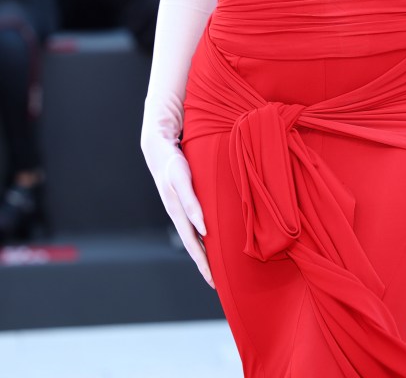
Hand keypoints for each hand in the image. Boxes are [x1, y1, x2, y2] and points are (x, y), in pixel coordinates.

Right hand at [141, 121, 214, 287]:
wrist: (159, 150)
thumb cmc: (173, 164)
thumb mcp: (182, 181)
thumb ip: (192, 203)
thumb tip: (203, 228)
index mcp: (178, 215)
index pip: (193, 245)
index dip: (203, 263)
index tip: (213, 280)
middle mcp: (179, 216)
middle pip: (193, 245)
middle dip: (204, 264)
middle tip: (217, 283)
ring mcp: (180, 210)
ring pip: (194, 237)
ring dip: (204, 252)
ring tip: (216, 266)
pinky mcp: (184, 202)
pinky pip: (195, 225)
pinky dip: (203, 236)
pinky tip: (211, 238)